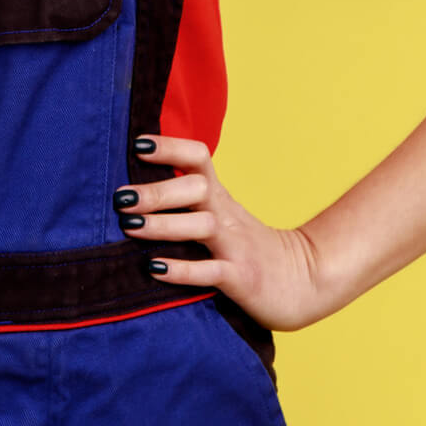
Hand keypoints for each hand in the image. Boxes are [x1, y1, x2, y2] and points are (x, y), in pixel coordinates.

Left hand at [116, 136, 329, 331]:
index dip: (170, 147)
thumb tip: (137, 188)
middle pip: (196, 188)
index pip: (199, 158)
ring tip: (129, 225)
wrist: (305, 281)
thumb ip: (189, 202)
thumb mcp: (222, 217)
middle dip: (157, 191)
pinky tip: (154, 268)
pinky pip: (210, 271)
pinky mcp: (241, 278)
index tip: (138, 144)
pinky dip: (182, 270)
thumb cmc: (248, 248)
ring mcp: (235, 246)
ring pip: (201, 226)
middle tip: (121, 197)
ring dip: (163, 224)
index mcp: (220, 198)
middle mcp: (227, 216)